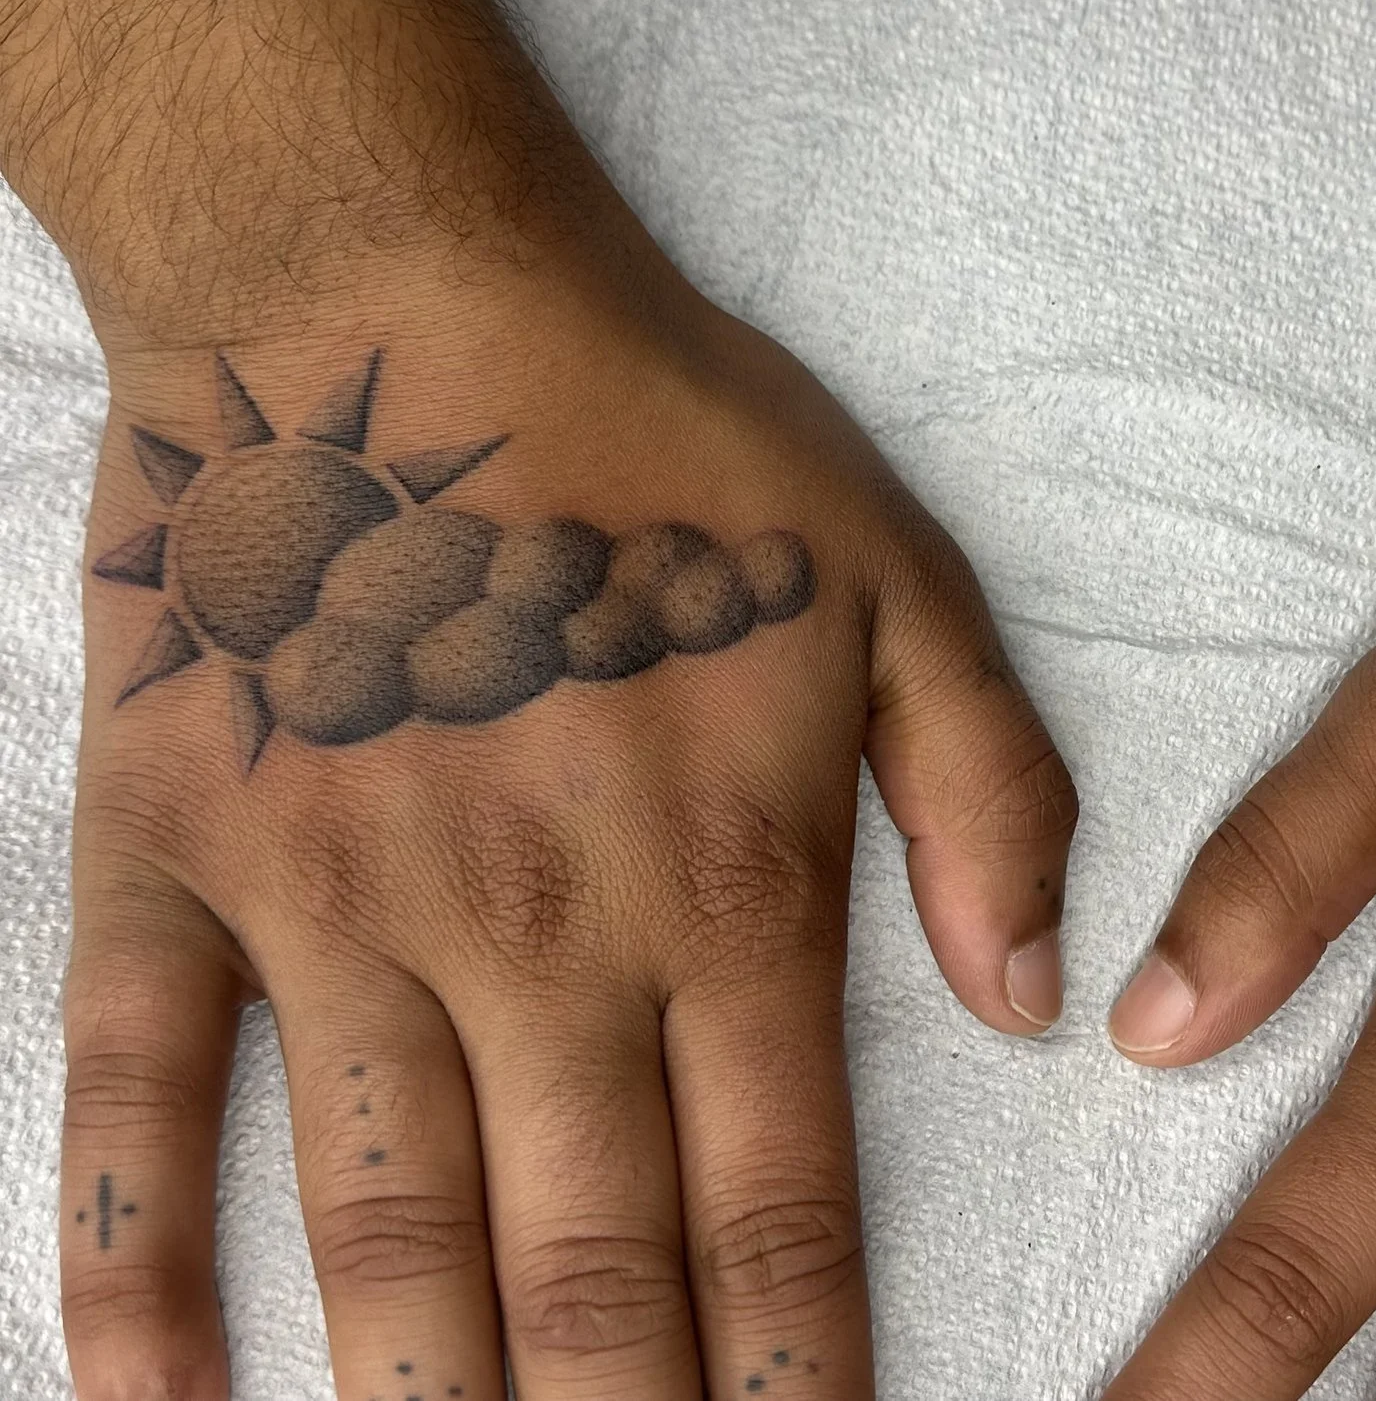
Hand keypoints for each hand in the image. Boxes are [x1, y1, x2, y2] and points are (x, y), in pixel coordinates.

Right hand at [59, 269, 1076, 1400]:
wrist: (396, 292)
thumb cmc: (665, 430)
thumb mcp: (897, 579)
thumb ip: (986, 796)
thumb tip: (1031, 1009)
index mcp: (727, 879)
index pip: (785, 1204)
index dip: (807, 1374)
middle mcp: (537, 934)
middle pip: (591, 1269)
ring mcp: (336, 913)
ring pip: (387, 1236)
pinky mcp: (174, 866)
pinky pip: (142, 1104)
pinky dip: (135, 1282)